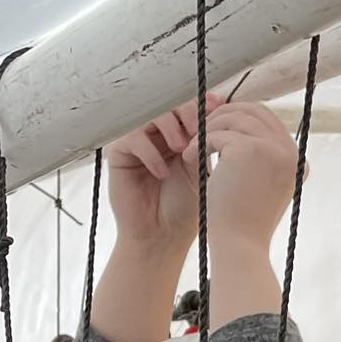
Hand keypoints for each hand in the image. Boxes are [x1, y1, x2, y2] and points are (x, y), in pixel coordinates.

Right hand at [108, 99, 212, 257]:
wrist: (164, 237)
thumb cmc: (185, 209)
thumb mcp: (202, 170)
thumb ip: (206, 140)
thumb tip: (220, 107)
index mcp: (182, 136)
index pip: (189, 107)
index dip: (202, 104)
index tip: (217, 109)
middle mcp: (159, 135)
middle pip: (169, 104)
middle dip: (186, 112)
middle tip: (197, 130)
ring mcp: (139, 142)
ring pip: (151, 115)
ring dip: (169, 127)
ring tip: (181, 150)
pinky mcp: (120, 154)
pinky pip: (132, 138)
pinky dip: (149, 152)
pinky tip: (161, 172)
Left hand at [202, 99, 301, 261]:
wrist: (239, 245)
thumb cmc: (243, 221)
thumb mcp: (259, 185)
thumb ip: (259, 156)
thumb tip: (238, 125)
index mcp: (296, 160)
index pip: (269, 120)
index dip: (241, 117)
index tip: (218, 128)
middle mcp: (290, 152)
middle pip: (254, 110)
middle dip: (224, 116)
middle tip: (202, 131)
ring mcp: (272, 149)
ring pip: (233, 118)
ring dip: (208, 130)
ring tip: (193, 150)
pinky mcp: (249, 150)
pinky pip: (217, 133)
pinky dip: (200, 143)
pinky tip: (190, 158)